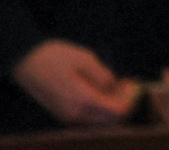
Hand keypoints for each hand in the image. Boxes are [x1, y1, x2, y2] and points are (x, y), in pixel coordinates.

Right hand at [10, 39, 138, 124]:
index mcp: (82, 100)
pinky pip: (89, 116)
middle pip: (110, 119)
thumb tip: (116, 87)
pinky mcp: (63, 113)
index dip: (130, 98)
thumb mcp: (86, 59)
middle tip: (127, 83)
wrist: (27, 60)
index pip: (117, 110)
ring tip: (116, 84)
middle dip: (124, 102)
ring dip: (112, 105)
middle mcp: (75, 114)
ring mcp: (68, 116)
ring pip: (100, 119)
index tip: (134, 82)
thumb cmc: (56, 56)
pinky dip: (100, 106)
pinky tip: (102, 89)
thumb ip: (104, 76)